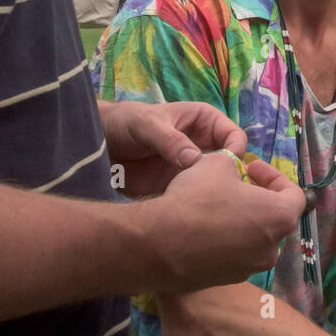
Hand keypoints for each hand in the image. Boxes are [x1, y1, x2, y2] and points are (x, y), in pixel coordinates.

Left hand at [98, 99, 246, 196]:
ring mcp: (193, 169)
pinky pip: (196, 197)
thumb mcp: (147, 125)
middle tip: (219, 193)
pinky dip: (194, 206)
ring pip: (215, 184)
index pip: (234, 136)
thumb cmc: (126, 122)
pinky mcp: (180, 187)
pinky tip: (186, 213)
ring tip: (201, 205)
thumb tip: (194, 161)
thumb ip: (170, 140)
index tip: (226, 168)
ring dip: (212, 195)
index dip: (235, 151)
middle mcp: (204, 146)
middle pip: (230, 164)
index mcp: (205, 122)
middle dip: (229, 178)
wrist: (100, 144)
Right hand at [141, 152, 305, 291]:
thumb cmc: (197, 199)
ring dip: (242, 221)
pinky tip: (202, 230)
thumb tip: (234, 172)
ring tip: (217, 206)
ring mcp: (250, 269)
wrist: (160, 244)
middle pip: (273, 218)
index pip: (294, 195)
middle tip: (235, 185)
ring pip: (253, 239)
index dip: (273, 176)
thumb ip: (234, 165)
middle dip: (257, 199)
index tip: (251, 167)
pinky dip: (226, 241)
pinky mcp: (227, 281)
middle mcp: (272, 249)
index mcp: (280, 218)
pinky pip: (233, 256)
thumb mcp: (217, 164)